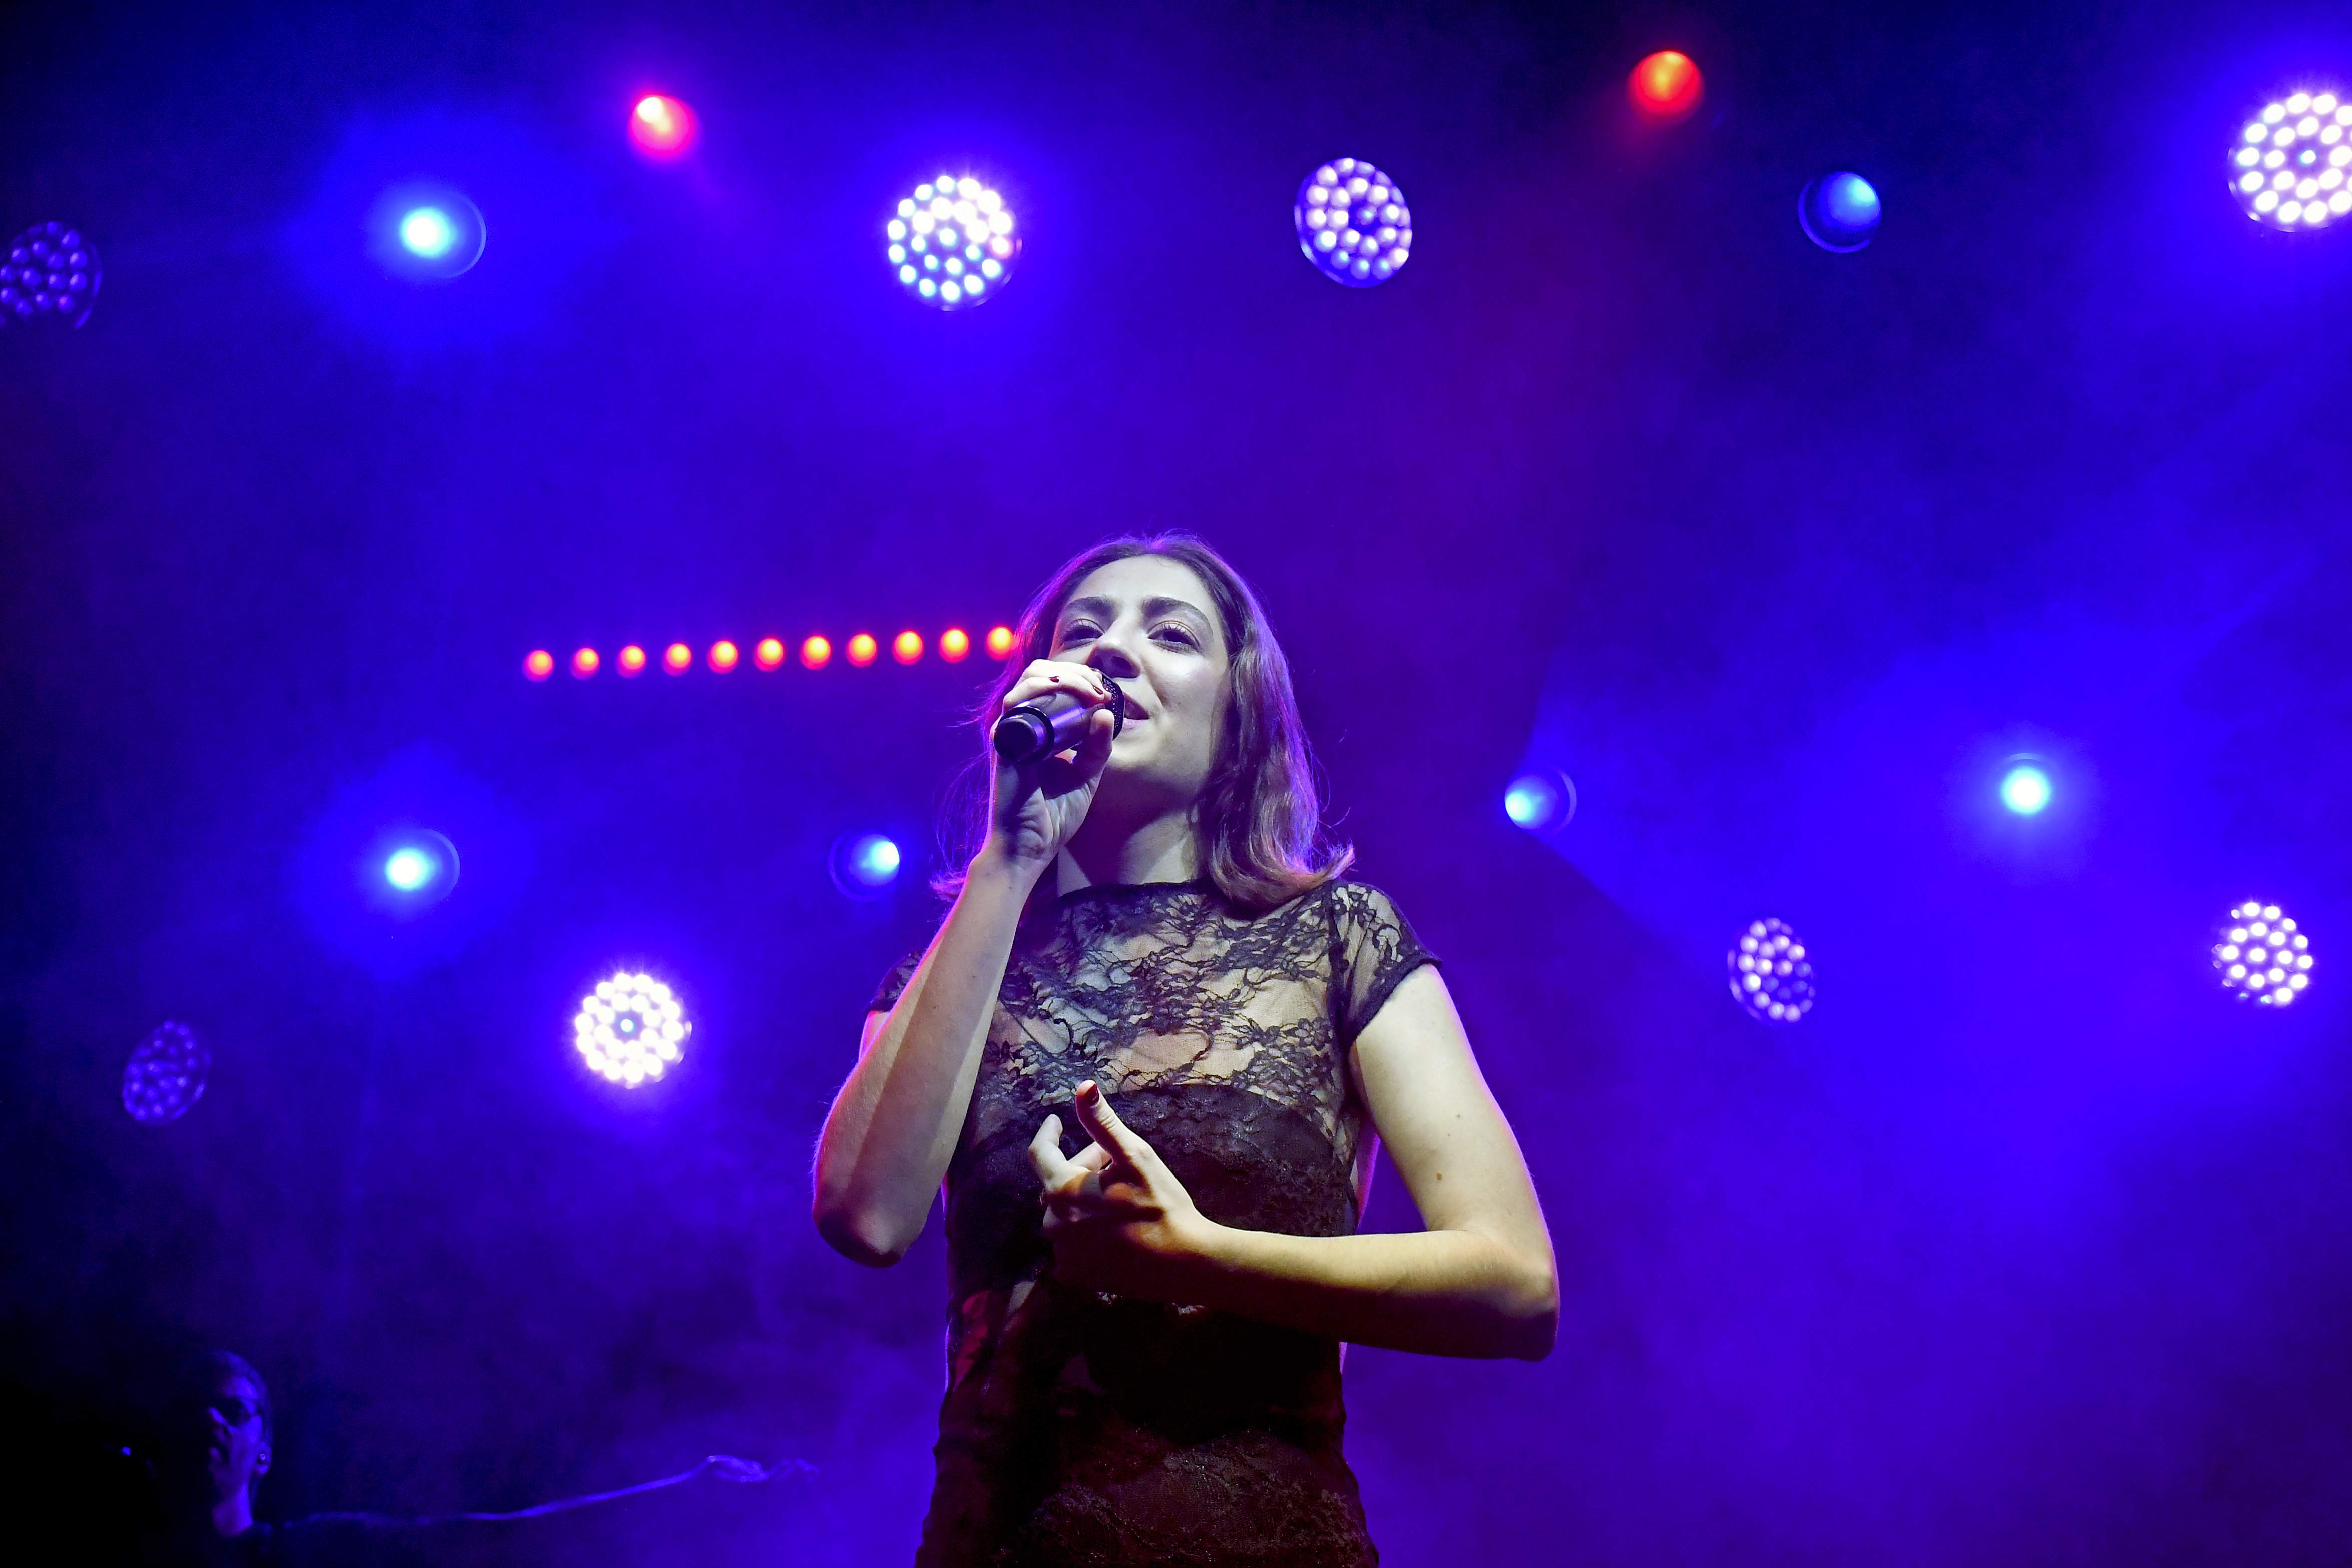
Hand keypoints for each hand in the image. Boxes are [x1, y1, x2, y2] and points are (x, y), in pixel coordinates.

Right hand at [983, 660, 1120, 872]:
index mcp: (1041, 731)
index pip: (1055, 686)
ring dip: (1064, 678)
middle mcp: (1024, 726)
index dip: (1081, 680)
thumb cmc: (1054, 815)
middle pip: (1041, 674)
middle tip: (1099, 691)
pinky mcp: (1004, 741)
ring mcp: (1012, 731)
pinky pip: (1017, 704)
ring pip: (1030, 681)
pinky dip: (1041, 690)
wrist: (1031, 846)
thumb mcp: (1087, 776)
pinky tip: (1065, 695)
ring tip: (1090, 692)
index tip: (1105, 695)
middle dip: (1076, 674)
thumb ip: (1097, 747)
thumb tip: (1106, 712)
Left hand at [1029, 1081, 1214, 1299]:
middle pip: (1057, 1183)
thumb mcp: (1135, 1156)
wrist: (1184, 1263)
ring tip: (1119, 1193)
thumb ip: (1102, 1122)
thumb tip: (1082, 1086)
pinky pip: (1072, 1240)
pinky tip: (1113, 1224)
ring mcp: (1063, 1254)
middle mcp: (1052, 1225)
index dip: (1048, 1133)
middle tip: (1113, 1161)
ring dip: (1083, 1197)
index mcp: (1062, 1192)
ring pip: (1064, 1212)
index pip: (1040, 1154)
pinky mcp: (1076, 1275)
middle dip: (1081, 1167)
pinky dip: (1085, 1227)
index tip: (1056, 1121)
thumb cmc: (1161, 1205)